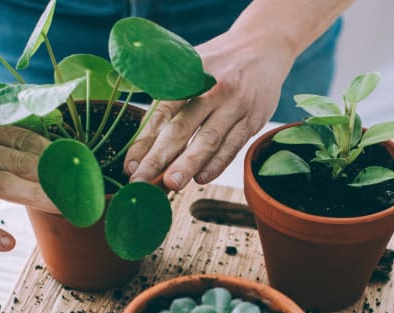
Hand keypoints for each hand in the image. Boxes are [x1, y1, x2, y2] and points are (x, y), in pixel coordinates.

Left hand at [123, 29, 294, 189]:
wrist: (264, 46)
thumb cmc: (218, 62)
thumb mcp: (190, 63)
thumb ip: (166, 91)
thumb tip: (141, 134)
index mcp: (189, 75)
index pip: (161, 112)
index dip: (144, 140)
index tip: (130, 165)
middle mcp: (211, 90)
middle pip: (181, 128)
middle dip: (159, 157)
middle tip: (141, 180)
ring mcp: (234, 105)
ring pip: (209, 139)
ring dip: (188, 164)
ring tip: (171, 184)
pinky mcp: (253, 118)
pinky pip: (234, 145)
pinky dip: (218, 163)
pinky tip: (202, 178)